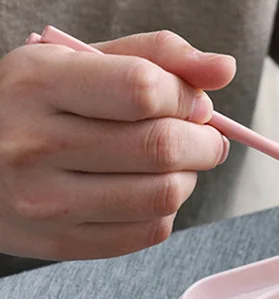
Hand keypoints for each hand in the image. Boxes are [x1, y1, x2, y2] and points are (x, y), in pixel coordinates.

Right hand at [0, 31, 235, 260]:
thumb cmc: (39, 103)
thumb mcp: (82, 61)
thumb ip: (156, 56)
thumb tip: (223, 68)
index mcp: (39, 83)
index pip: (143, 89)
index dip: (187, 96)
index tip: (193, 102)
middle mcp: (35, 144)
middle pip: (162, 147)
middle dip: (204, 142)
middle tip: (203, 136)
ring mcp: (44, 201)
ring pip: (162, 195)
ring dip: (188, 178)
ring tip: (174, 163)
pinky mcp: (60, 242)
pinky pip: (148, 232)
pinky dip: (166, 210)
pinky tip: (147, 190)